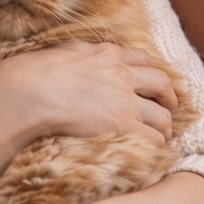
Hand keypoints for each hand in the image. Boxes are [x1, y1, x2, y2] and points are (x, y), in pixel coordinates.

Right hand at [0, 41, 175, 146]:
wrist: (34, 91)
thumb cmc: (38, 73)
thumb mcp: (65, 52)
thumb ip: (81, 53)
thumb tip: (79, 55)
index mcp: (108, 55)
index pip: (142, 58)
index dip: (153, 70)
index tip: (155, 82)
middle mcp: (122, 75)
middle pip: (161, 83)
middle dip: (168, 97)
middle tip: (169, 108)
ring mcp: (125, 101)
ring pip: (162, 115)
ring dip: (165, 126)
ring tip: (162, 135)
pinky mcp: (124, 125)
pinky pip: (153, 137)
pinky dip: (156, 145)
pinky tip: (153, 151)